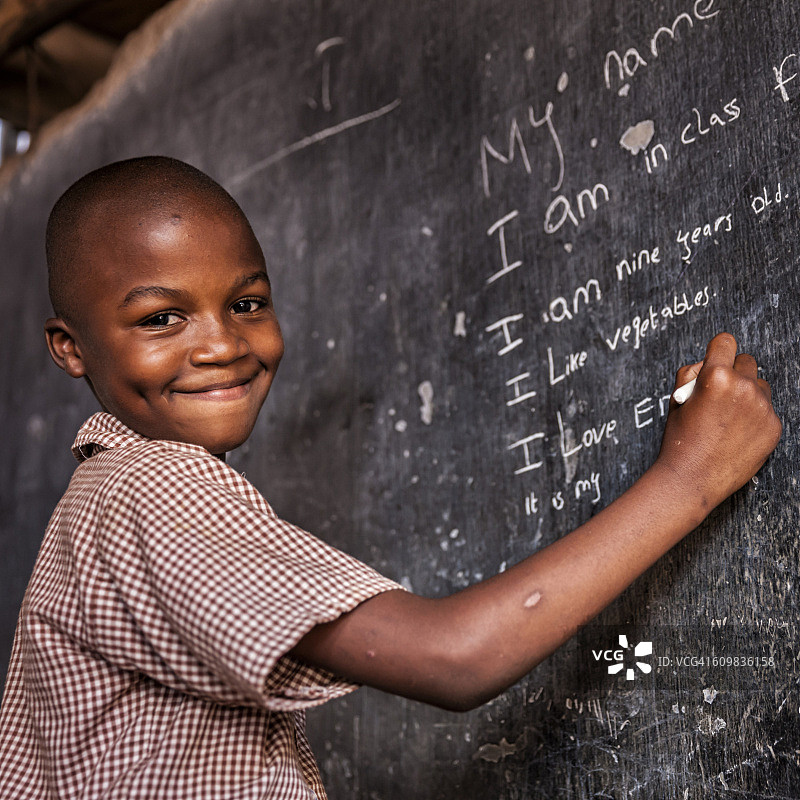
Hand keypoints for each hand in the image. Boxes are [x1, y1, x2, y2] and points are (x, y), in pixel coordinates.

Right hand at [656, 332, 780, 508]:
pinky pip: (767, 410)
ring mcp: (762, 407)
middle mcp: (743, 387)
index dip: (717, 350)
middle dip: (733, 372)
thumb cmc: (680, 441)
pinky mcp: (773, 426)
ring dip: (747, 394)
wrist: (691, 479)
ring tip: (727, 417)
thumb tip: (707, 365)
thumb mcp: (676, 401)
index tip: (716, 358)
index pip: (725, 342)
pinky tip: (737, 433)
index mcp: (715, 376)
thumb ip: (691, 376)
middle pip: (746, 361)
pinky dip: (754, 417)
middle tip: (719, 393)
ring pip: (760, 385)